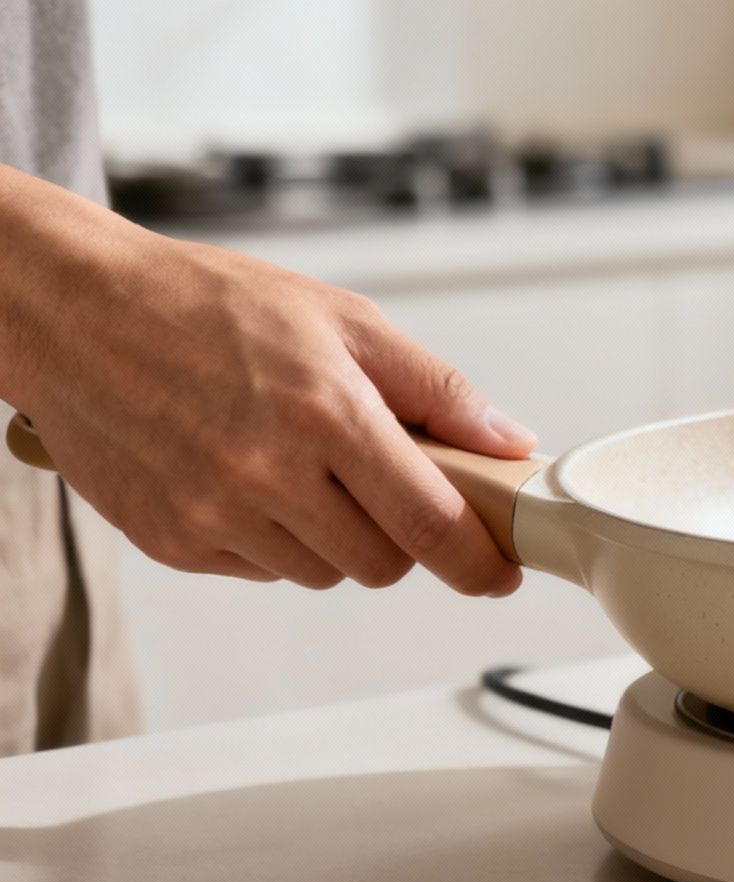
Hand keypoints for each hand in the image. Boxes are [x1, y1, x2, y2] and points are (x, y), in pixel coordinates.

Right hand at [0, 167, 534, 593]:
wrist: (73, 312)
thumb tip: (509, 440)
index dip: (476, 561)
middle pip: (382, 564)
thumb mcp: (342, 319)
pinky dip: (272, 539)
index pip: (430, 522)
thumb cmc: (206, 305)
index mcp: (326, 413)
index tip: (498, 572)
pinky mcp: (172, 542)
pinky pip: (259, 570)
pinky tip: (246, 477)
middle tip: (380, 484)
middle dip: (399, 535)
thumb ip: (436, 389)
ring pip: (321, 573)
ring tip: (299, 466)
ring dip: (334, 538)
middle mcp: (269, 473)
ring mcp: (214, 515)